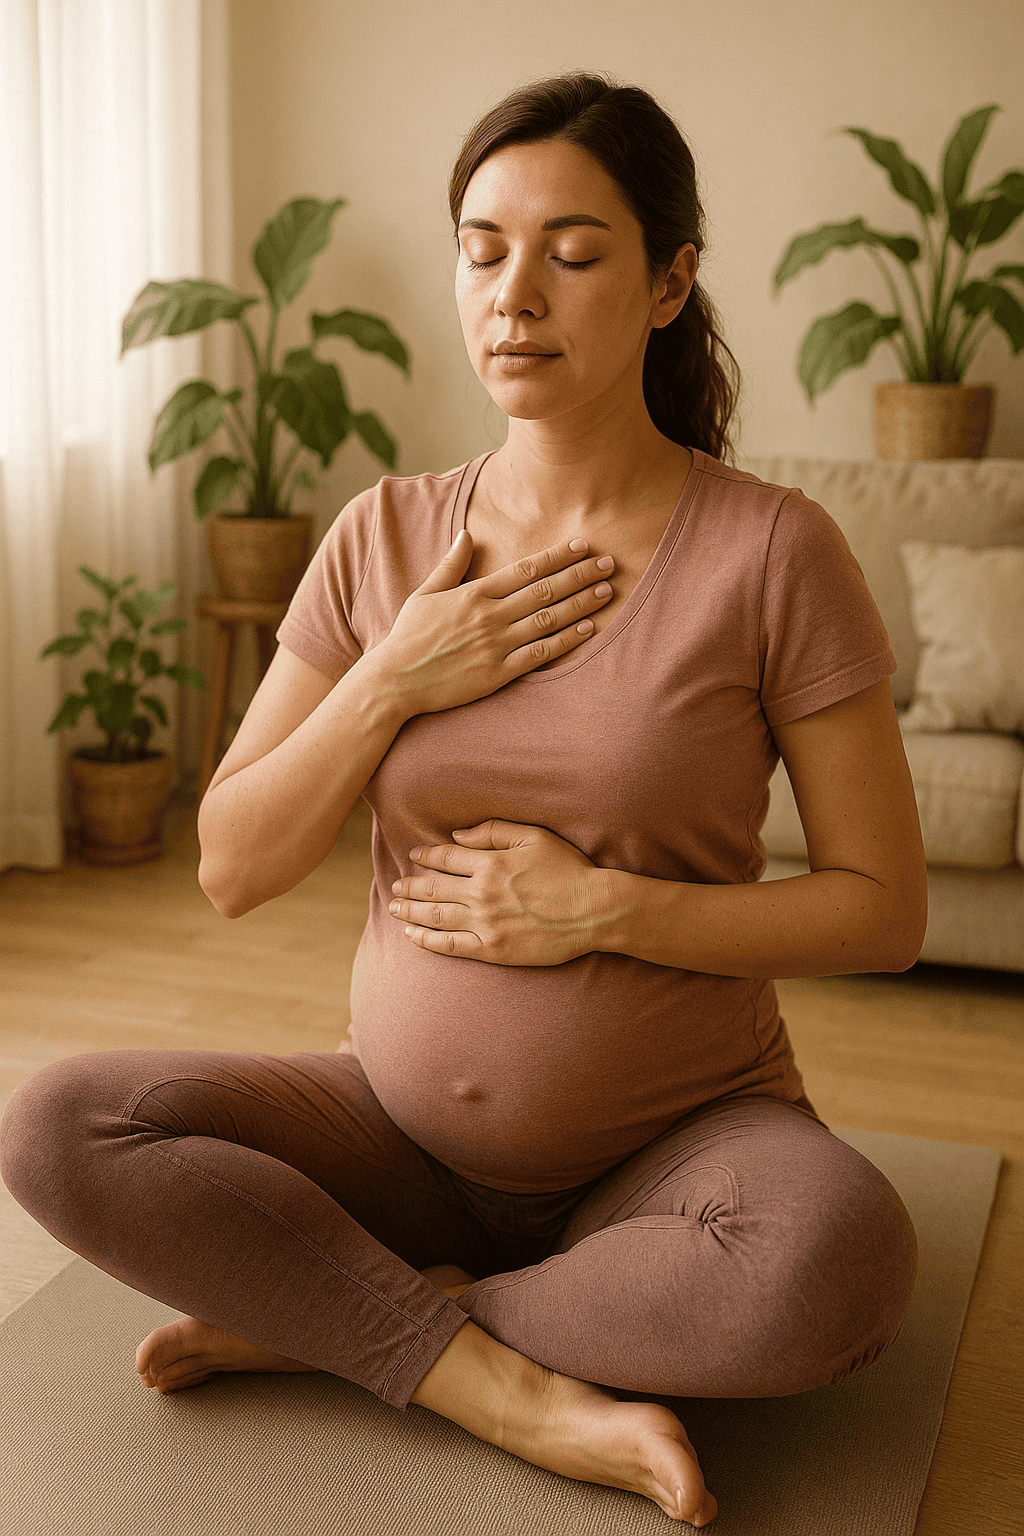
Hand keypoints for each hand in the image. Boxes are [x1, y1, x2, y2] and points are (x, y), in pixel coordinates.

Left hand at [388, 819, 604, 965]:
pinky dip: (427, 940)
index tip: (415, 856)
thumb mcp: (534, 837)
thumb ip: (493, 832)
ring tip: (395, 908)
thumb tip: (457, 836)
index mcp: (490, 864)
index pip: (446, 858)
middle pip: (433, 888)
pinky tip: (413, 935)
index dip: (426, 856)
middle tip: (395, 885)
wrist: (593, 911)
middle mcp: (481, 894)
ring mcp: (485, 923)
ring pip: (435, 916)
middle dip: (409, 886)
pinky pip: (450, 945)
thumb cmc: (568, 871)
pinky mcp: (493, 949)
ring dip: (410, 911)